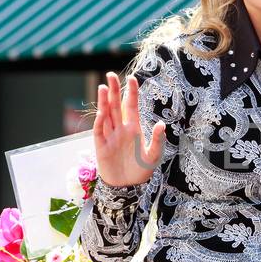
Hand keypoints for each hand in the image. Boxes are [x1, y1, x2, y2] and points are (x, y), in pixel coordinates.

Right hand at [92, 72, 164, 187]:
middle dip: (114, 90)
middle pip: (116, 105)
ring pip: (106, 114)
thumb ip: (157, 140)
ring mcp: (110, 136)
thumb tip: (161, 124)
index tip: (131, 78)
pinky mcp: (101, 145)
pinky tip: (102, 110)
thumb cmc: (140, 171)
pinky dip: (100, 120)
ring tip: (104, 87)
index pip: (131, 106)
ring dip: (105, 101)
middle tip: (111, 74)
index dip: (131, 92)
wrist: (126, 186)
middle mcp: (120, 128)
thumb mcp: (153, 156)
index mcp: (133, 128)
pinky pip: (99, 130)